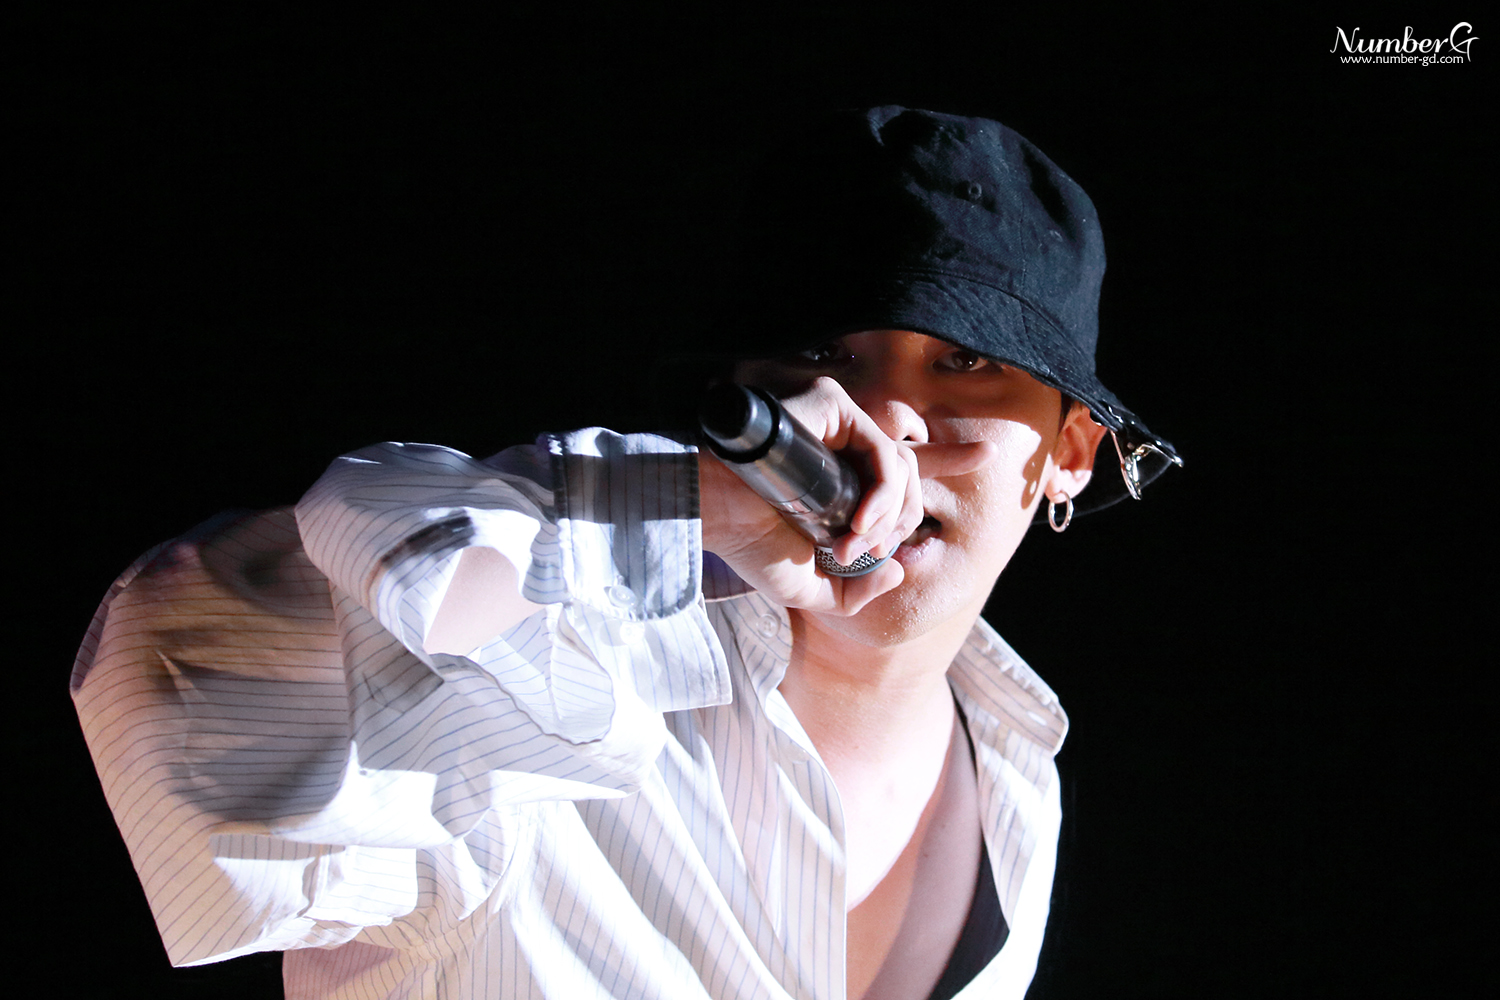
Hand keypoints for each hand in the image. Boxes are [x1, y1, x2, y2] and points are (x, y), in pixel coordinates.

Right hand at [698, 377, 992, 614]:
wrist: (715, 519)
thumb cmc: (752, 548)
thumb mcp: (814, 587)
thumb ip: (857, 588)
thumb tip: (896, 572)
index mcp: (843, 479)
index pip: (908, 464)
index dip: (949, 460)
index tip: (986, 455)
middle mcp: (844, 445)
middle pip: (913, 475)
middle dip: (905, 522)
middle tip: (870, 549)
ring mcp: (840, 421)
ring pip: (905, 465)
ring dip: (892, 515)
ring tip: (857, 541)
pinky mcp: (833, 405)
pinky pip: (885, 450)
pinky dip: (883, 491)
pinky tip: (858, 521)